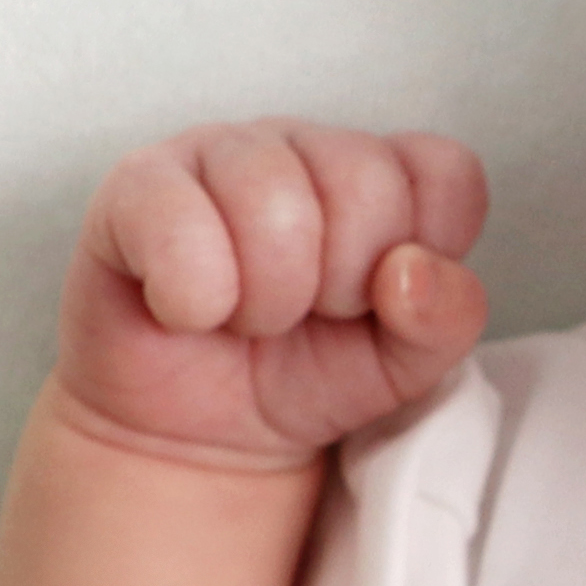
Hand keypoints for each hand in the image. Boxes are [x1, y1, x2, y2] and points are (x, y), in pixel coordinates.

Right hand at [53, 122, 490, 474]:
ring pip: (274, 199)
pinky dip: (194, 295)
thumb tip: (410, 271)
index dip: (422, 253)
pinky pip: (179, 222)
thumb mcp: (402, 369)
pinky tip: (186, 312)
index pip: (446, 173)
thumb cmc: (303, 378)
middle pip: (365, 182)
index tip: (377, 302)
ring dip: (267, 298)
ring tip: (246, 319)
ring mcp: (219, 152)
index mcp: (380, 174)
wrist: (198, 438)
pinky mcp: (138, 185)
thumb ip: (445, 319)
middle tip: (302, 317)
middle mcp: (303, 146)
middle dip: (340, 286)